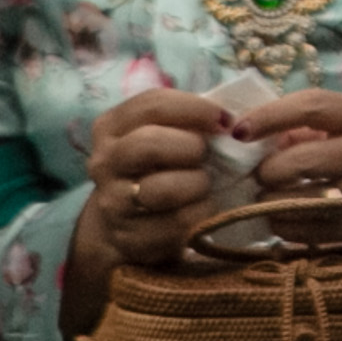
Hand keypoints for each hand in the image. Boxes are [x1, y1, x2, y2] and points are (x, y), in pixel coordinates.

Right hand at [70, 89, 234, 314]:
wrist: (130, 223)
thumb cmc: (162, 166)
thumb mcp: (167, 134)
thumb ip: (191, 120)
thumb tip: (236, 117)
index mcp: (113, 126)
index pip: (153, 104)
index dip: (195, 109)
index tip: (225, 120)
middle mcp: (105, 161)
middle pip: (148, 144)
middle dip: (190, 148)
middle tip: (206, 156)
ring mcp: (113, 201)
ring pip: (162, 188)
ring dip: (197, 184)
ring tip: (206, 183)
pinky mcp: (130, 236)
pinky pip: (177, 222)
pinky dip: (202, 213)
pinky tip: (205, 207)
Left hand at [232, 89, 341, 222]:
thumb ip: (315, 123)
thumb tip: (260, 137)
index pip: (311, 107)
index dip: (268, 117)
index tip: (239, 130)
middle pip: (297, 162)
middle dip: (265, 172)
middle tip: (260, 176)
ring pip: (298, 202)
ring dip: (269, 203)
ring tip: (267, 200)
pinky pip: (312, 232)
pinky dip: (287, 227)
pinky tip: (284, 220)